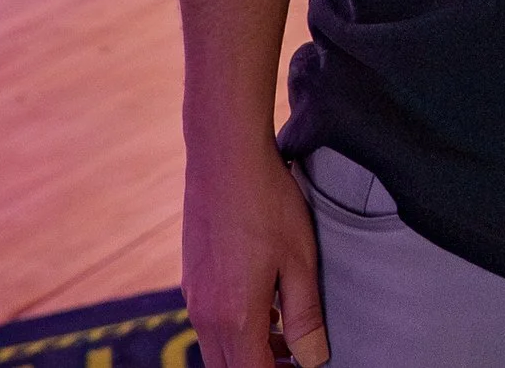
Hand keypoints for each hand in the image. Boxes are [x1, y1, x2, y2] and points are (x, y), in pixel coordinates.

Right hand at [180, 140, 329, 367]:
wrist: (225, 157)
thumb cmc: (268, 204)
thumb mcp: (300, 260)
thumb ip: (305, 315)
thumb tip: (313, 360)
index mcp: (235, 317)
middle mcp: (205, 314)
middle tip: (296, 359)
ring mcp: (193, 296)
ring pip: (217, 348)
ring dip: (249, 352)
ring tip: (285, 335)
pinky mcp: (191, 277)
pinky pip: (210, 322)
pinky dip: (236, 329)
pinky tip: (264, 306)